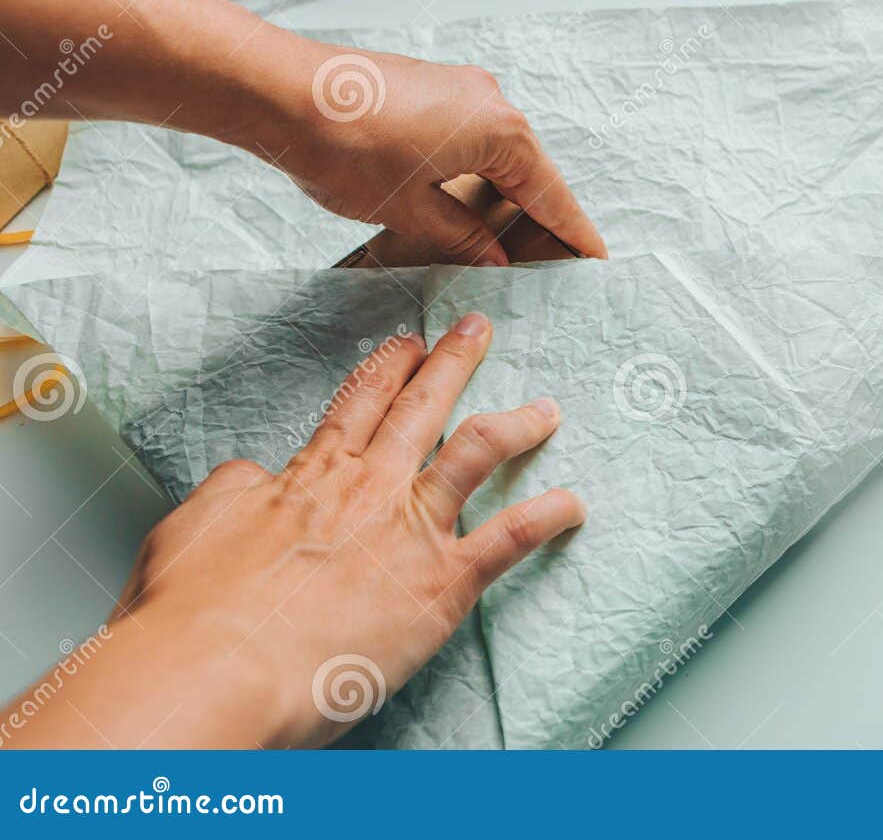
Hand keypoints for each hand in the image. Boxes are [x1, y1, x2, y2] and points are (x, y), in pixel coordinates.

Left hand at [0, 0, 606, 266]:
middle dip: (534, 222)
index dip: (572, 235)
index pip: (551, 197)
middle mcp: (491, 103)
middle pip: (529, 175)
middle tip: (544, 268)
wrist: (278, 90)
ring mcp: (460, 90)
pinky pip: (469, 141)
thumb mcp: (410, 211)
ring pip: (496, 158)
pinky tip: (457, 209)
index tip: (596, 261)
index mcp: (500, 133)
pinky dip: (472, 177)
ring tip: (496, 248)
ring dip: (497, 201)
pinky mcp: (431, 89)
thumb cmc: (344, 147)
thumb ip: (463, 235)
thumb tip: (492, 254)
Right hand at [0, 313, 583, 748]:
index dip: (388, 367)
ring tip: (547, 408)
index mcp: (309, 476)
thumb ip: (230, 494)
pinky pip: (511, 537)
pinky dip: (549, 517)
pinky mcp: (442, 582)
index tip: (407, 344)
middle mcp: (368, 488)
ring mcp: (410, 529)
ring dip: (518, 424)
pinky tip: (574, 506)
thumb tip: (252, 477)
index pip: (358, 402)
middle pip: (421, 405)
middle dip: (454, 361)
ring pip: (479, 450)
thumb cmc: (192, 616)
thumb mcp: (191, 531)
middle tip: (478, 331)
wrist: (215, 669)